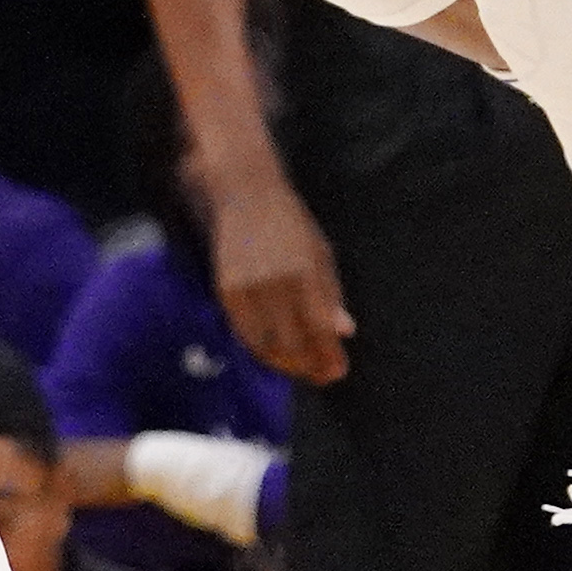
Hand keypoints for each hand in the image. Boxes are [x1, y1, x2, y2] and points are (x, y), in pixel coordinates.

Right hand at [207, 165, 353, 388]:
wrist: (246, 196)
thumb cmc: (290, 225)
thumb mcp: (320, 254)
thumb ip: (331, 294)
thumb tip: (345, 331)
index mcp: (304, 271)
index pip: (319, 329)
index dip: (328, 356)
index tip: (337, 372)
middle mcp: (275, 282)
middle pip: (292, 344)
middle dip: (309, 366)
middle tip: (322, 374)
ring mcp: (247, 288)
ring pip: (266, 346)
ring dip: (286, 364)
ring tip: (301, 367)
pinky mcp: (226, 292)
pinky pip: (245, 334)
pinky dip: (261, 350)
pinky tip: (275, 354)